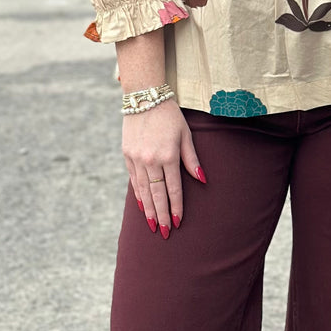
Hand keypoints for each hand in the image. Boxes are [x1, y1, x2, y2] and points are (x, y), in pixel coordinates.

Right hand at [122, 100, 204, 238]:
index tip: (178, 222)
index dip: (176, 207)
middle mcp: (150, 160)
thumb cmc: (170, 116)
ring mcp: (136, 158)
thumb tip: (203, 180)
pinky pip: (134, 180)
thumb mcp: (186, 134)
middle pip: (157, 194)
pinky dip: (139, 195)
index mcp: (168, 155)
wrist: (144, 97)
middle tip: (165, 233)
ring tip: (153, 225)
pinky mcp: (127, 155)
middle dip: (162, 215)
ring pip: (144, 190)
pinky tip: (142, 206)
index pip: (173, 188)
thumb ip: (192, 159)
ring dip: (149, 209)